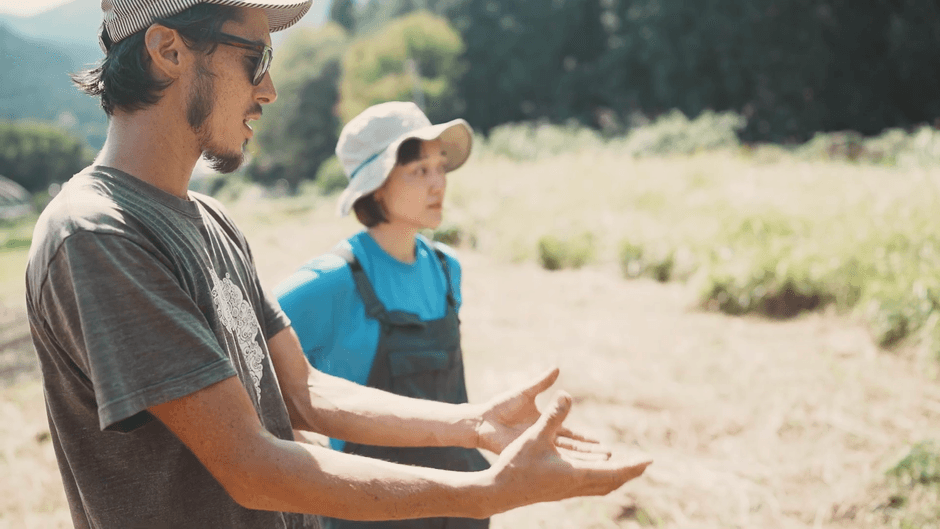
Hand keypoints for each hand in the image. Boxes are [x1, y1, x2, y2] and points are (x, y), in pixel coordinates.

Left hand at [474, 367, 609, 457]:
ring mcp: (535, 447)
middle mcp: (543, 437)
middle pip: (571, 447)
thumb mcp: (526, 392)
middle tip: (608, 458)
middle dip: (589, 453)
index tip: (601, 443)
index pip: (571, 433)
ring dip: (579, 461)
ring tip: (596, 467)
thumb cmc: (501, 406)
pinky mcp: (527, 452)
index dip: (586, 439)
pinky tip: (574, 470)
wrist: (482, 420)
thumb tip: (557, 367)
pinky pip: (547, 459)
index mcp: (545, 424)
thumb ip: (542, 383)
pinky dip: (561, 464)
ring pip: (562, 456)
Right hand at [486, 392, 651, 512]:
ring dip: (615, 476)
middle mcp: (575, 486)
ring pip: (600, 486)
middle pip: (612, 481)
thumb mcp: (535, 436)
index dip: (632, 464)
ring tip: (624, 467)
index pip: (613, 470)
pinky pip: (589, 487)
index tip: (649, 459)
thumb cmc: (516, 464)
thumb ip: (552, 415)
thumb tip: (566, 393)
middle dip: (629, 471)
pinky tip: (594, 472)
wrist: (498, 492)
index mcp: (575, 474)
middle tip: (644, 463)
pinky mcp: (558, 491)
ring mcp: (567, 491)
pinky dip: (600, 479)